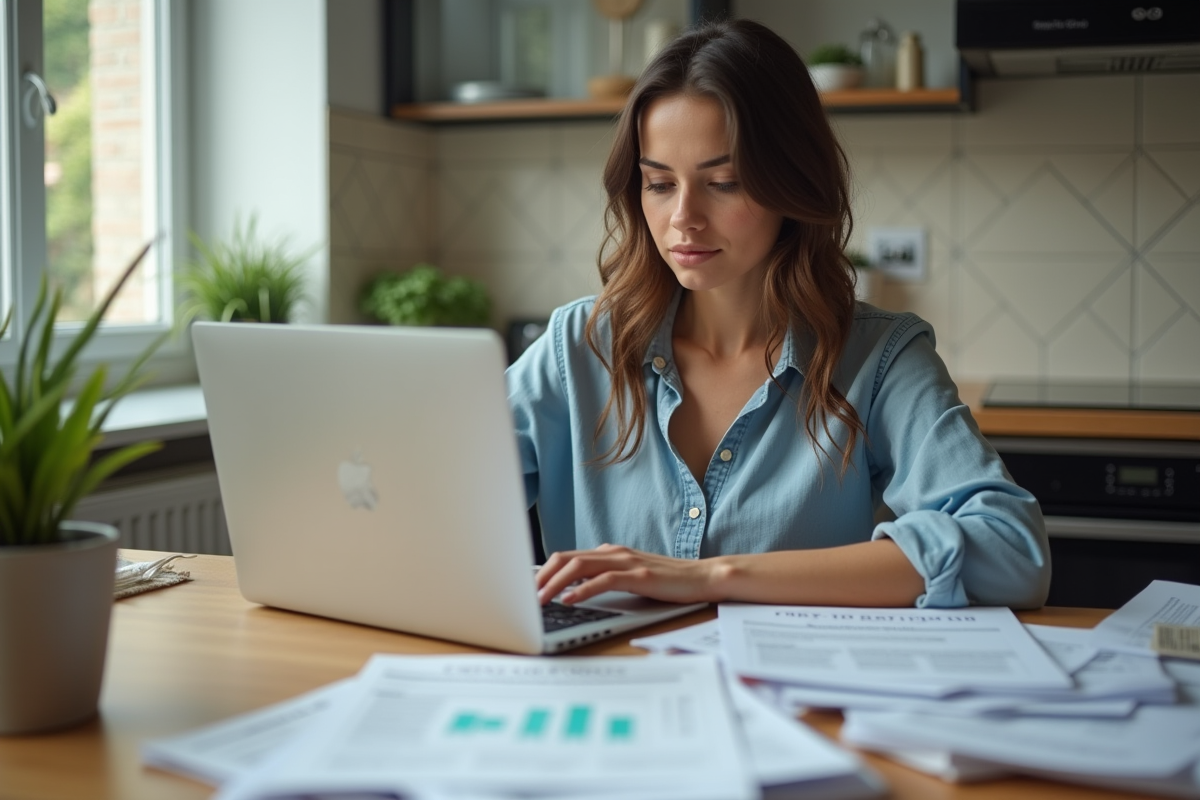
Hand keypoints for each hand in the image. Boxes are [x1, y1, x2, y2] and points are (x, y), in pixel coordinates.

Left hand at [535, 544, 724, 605]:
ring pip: (579, 567)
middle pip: (566, 559)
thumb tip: (571, 593)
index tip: (526, 588)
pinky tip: (570, 601)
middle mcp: (614, 552)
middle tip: (524, 596)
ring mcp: (626, 562)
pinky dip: (583, 590)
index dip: (543, 571)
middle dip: (541, 577)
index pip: (567, 557)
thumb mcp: (630, 578)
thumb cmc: (666, 582)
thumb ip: (604, 579)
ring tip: (540, 600)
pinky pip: (603, 580)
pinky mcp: (639, 575)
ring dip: (555, 584)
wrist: (702, 577)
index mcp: (609, 552)